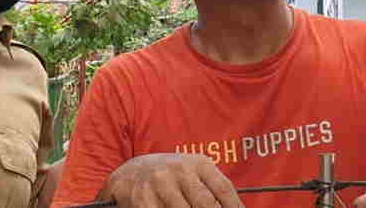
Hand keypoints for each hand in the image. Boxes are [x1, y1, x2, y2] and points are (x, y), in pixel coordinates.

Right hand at [100, 153, 242, 207]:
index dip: (234, 207)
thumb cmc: (172, 176)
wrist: (131, 171)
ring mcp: (160, 184)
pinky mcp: (142, 199)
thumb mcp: (193, 173)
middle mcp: (179, 170)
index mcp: (198, 163)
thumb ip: (212, 188)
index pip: (223, 188)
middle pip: (206, 204)